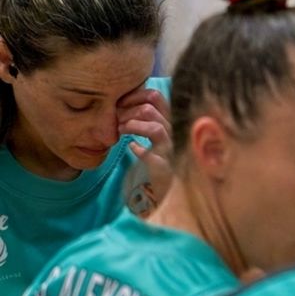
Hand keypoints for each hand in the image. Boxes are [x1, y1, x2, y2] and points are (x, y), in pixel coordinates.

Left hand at [118, 87, 172, 210]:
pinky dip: (139, 149)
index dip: (136, 96)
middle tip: (116, 119)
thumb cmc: (158, 169)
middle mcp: (176, 134)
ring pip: (155, 127)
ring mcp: (172, 151)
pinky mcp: (165, 168)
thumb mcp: (154, 141)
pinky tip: (132, 148)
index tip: (121, 104)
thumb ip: (147, 124)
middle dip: (128, 110)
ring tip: (120, 131)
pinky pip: (151, 154)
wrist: (166, 200)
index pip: (157, 97)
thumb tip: (129, 107)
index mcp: (172, 123)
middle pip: (152, 108)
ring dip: (132, 125)